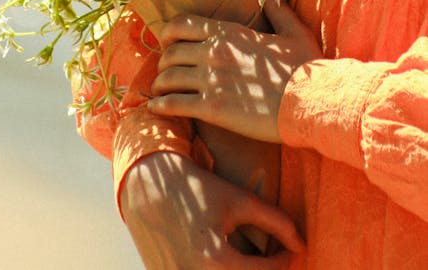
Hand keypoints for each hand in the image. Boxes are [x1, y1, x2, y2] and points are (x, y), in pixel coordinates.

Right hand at [120, 151, 304, 269]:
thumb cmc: (198, 189)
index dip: (285, 261)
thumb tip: (301, 244)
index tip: (290, 249)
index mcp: (218, 262)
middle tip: (272, 259)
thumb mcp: (238, 199)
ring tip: (249, 260)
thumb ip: (275, 220)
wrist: (149, 188)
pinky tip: (226, 262)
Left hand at [148, 0, 321, 142]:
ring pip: (168, 78)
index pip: (182, 24)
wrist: (313, 102)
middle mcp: (215, 51)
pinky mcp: (213, 108)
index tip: (166, 42)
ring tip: (159, 93)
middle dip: (163, 63)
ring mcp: (212, 79)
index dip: (167, 33)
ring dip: (159, 86)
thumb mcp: (294, 33)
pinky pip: (174, 105)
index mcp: (230, 33)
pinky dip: (160, 107)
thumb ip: (278, 10)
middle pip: (170, 52)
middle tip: (165, 72)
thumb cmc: (307, 70)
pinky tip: (157, 110)